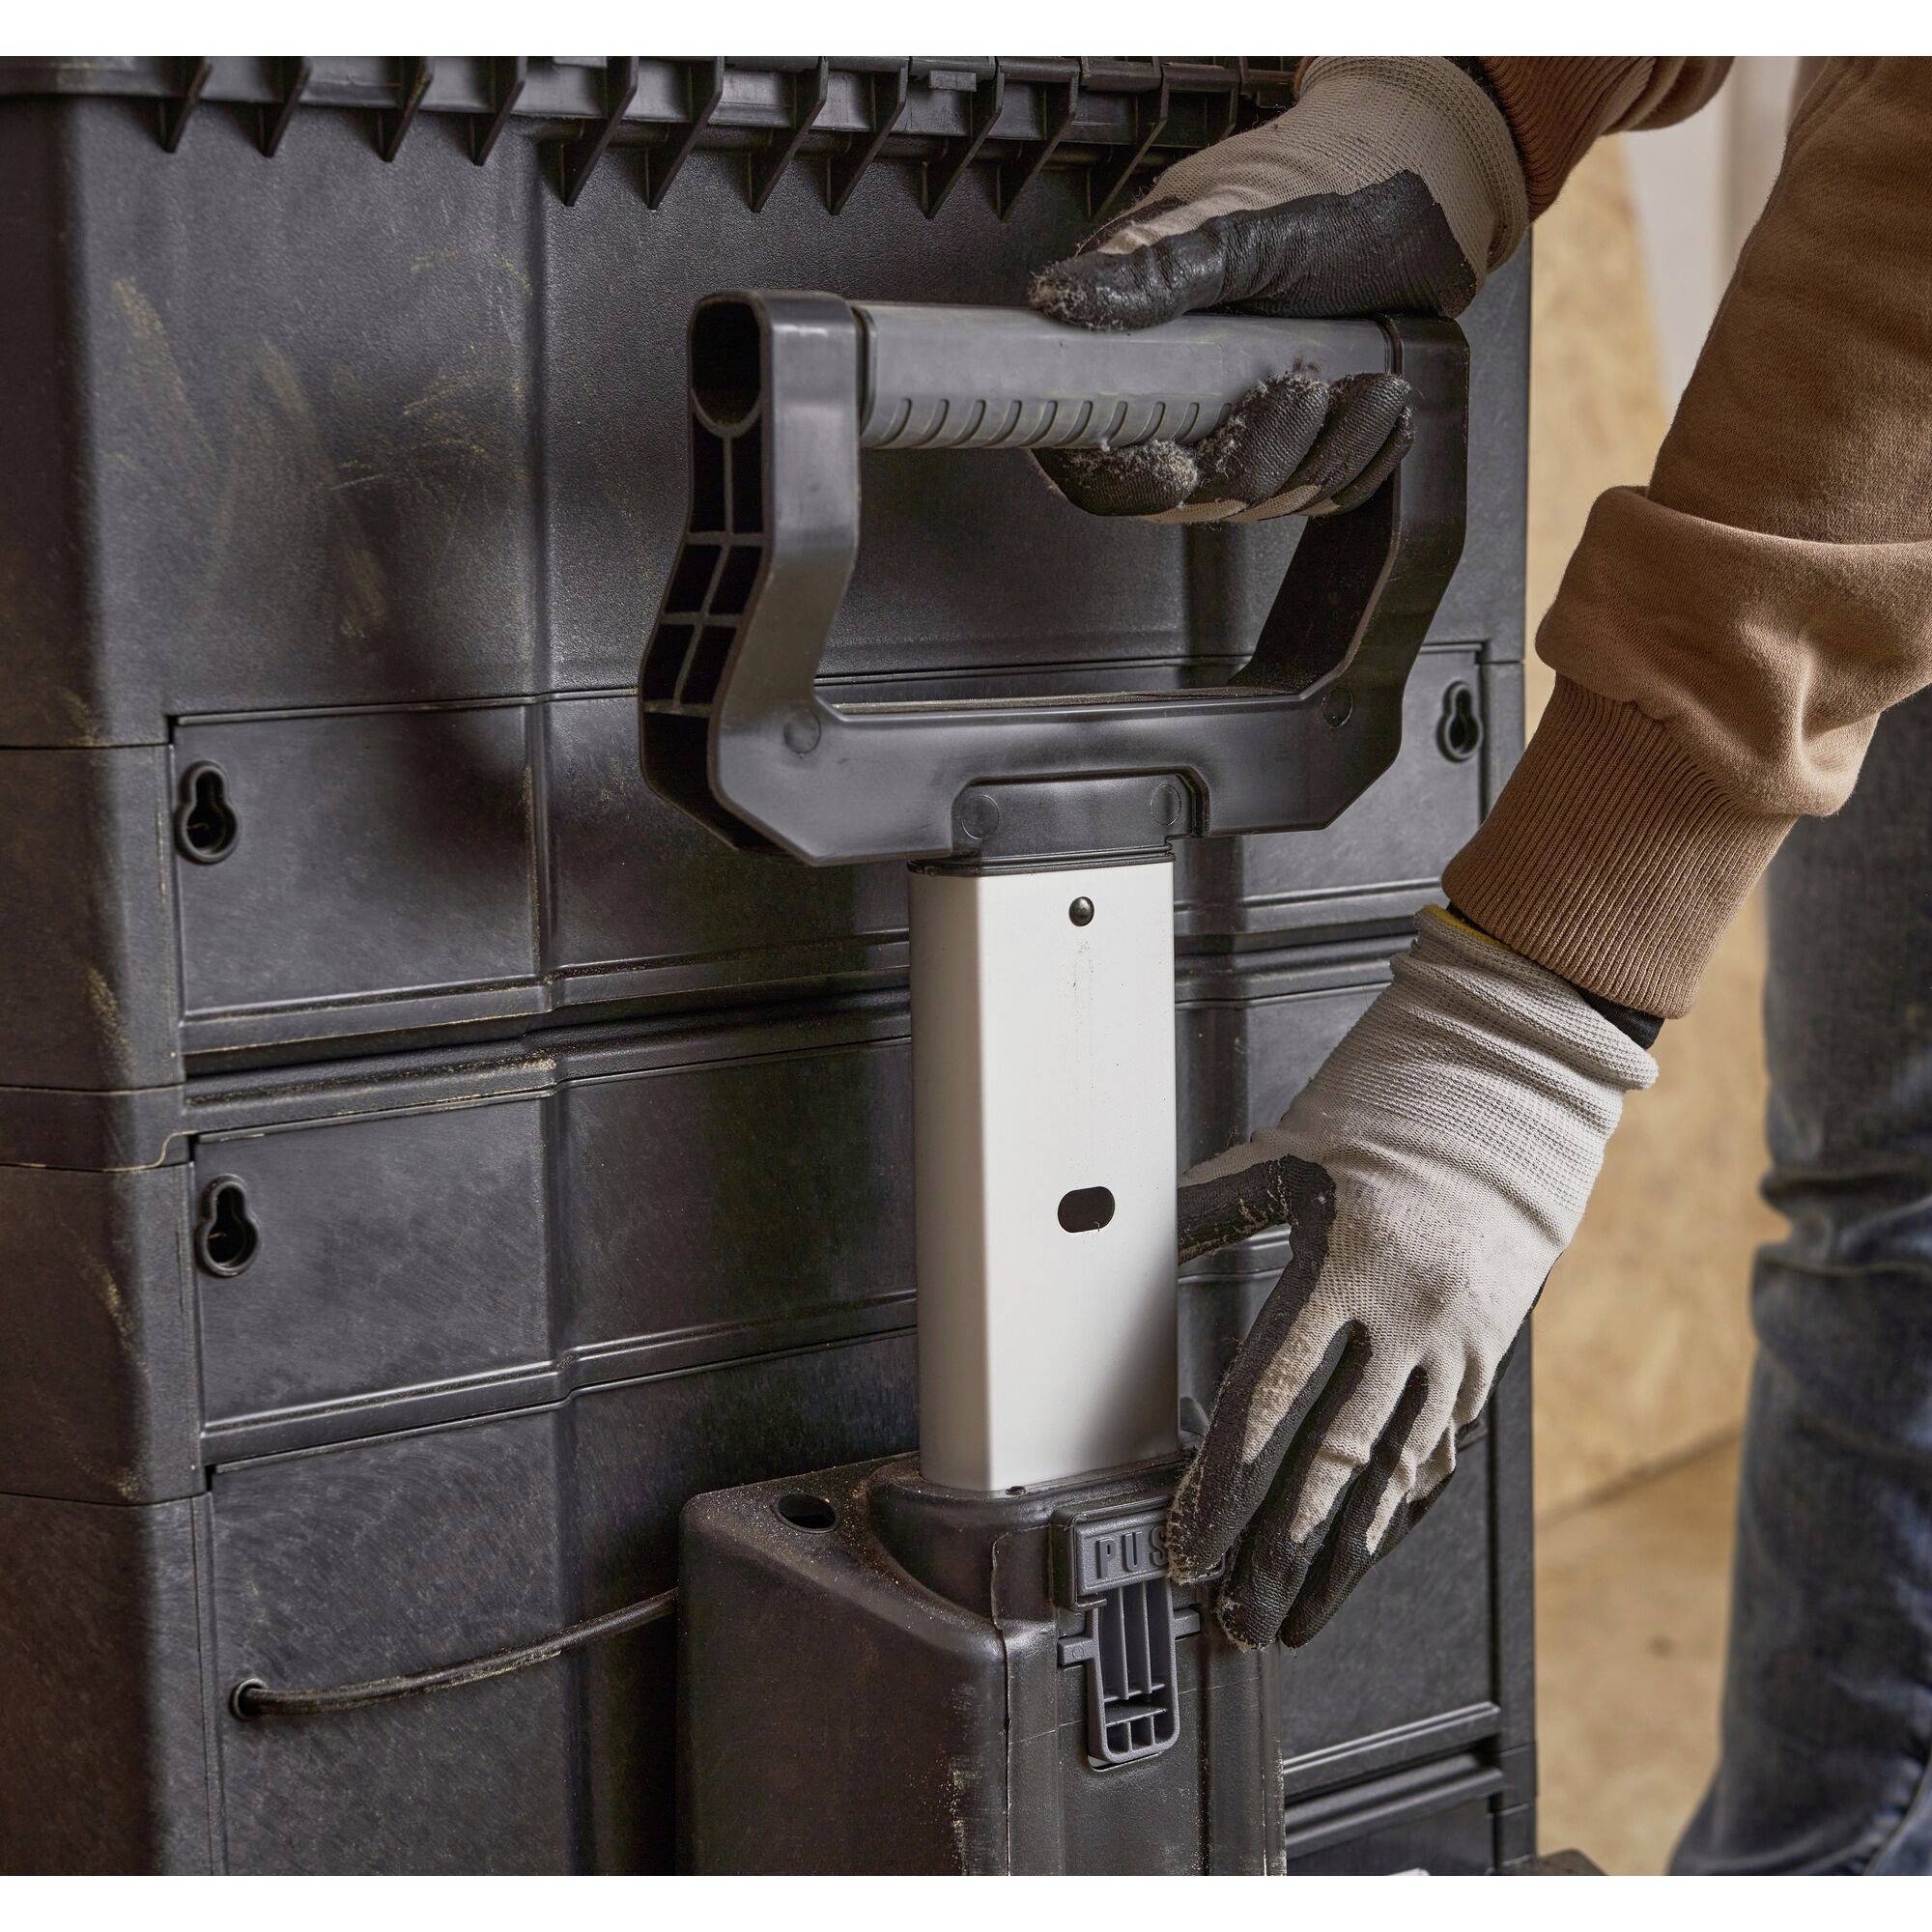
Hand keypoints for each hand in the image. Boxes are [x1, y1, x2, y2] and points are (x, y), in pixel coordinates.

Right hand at [1028, 57, 1526, 522]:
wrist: (1423, 197)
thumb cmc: (1332, 197)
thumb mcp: (1242, 234)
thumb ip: (1153, 273)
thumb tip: (1058, 299)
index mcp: (1137, 352)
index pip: (1096, 457)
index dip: (1127, 481)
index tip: (1180, 467)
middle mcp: (1179, 404)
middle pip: (1189, 496)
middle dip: (1261, 456)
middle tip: (1309, 385)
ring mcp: (1241, 432)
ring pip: (1262, 502)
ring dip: (1326, 452)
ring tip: (1368, 384)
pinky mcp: (1300, 449)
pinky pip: (1319, 498)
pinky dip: (1361, 458)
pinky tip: (1378, 403)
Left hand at [1169, 909, 1655, 1647]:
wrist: (1509, 1096)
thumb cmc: (1380, 1117)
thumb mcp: (1284, 1155)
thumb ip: (1207, 1209)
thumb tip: (1120, 1235)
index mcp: (1344, 1264)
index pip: (1268, 1401)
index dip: (1223, 1488)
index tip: (1186, 1549)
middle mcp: (1405, 1317)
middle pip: (1330, 1462)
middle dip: (1276, 1553)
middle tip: (1232, 1620)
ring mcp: (1455, 1345)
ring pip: (1391, 1480)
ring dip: (1337, 1561)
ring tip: (1289, 1623)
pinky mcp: (1484, 1360)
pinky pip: (1435, 1456)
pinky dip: (1392, 1517)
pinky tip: (1358, 1560)